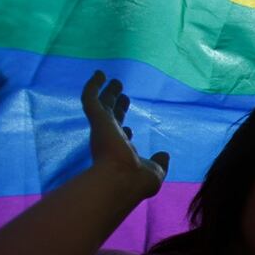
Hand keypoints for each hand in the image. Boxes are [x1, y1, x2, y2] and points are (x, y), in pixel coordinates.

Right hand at [82, 71, 168, 198]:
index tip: (130, 129)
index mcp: (122, 152)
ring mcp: (102, 128)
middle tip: (122, 92)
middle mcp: (110, 139)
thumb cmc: (136, 181)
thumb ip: (159, 163)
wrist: (121, 181)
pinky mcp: (97, 120)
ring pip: (101, 105)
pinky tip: (99, 73)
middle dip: (116, 105)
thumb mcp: (154, 171)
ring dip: (106, 91)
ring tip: (112, 78)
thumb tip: (164, 154)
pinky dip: (93, 85)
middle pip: (112, 117)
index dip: (125, 132)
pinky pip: (90, 98)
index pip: (122, 139)